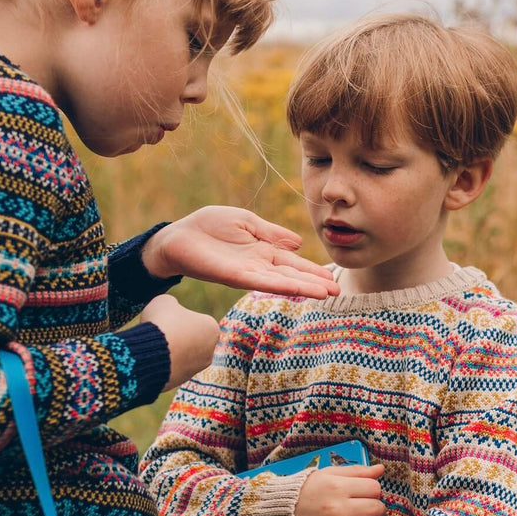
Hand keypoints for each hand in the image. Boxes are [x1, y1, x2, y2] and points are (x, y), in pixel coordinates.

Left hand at [140, 207, 338, 299]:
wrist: (178, 237)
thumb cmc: (208, 227)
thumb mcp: (246, 222)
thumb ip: (271, 233)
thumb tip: (298, 244)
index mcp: (262, 251)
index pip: (292, 264)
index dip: (312, 271)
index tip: (332, 279)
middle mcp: (258, 266)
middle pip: (291, 276)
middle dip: (314, 283)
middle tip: (338, 292)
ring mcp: (247, 273)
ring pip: (281, 282)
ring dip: (303, 288)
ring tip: (325, 293)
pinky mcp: (234, 276)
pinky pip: (261, 281)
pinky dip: (280, 284)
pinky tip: (296, 288)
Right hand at [141, 295, 219, 388]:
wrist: (151, 354)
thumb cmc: (162, 323)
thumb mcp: (165, 302)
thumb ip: (173, 305)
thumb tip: (171, 309)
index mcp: (212, 328)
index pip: (196, 320)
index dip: (179, 318)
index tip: (167, 318)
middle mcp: (209, 351)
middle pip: (190, 339)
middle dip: (176, 336)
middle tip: (159, 331)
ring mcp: (196, 369)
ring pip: (181, 355)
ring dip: (169, 350)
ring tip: (152, 344)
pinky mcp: (181, 381)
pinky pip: (170, 368)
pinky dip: (162, 363)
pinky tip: (150, 357)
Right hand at [294, 465, 387, 515]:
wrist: (281, 513)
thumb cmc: (307, 490)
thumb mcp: (328, 474)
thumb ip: (355, 471)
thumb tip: (380, 469)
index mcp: (337, 487)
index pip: (373, 488)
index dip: (374, 490)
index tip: (369, 493)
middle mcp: (337, 507)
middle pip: (375, 507)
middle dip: (379, 507)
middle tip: (374, 508)